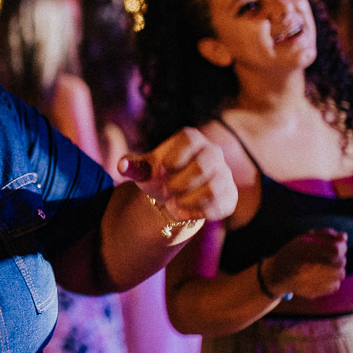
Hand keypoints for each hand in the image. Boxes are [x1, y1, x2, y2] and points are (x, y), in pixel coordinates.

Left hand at [118, 127, 237, 222]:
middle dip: (179, 183)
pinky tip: (184, 212)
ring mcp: (224, 174)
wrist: (174, 195)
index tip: (164, 168)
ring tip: (174, 202)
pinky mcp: (230, 196)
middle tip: (167, 190)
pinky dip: (197, 213)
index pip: (190, 139)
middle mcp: (212, 152)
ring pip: (212, 189)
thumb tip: (122, 165)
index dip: (175, 155)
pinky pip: (219, 207)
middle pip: (202, 166)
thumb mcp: (144, 169)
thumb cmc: (159, 176)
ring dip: (187, 200)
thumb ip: (133, 166)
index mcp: (192, 140)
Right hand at [264, 229, 347, 299]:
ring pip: (340, 274)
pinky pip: (335, 285)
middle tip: (330, 257)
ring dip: (337, 269)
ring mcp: (311, 282)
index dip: (340, 247)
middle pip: (341, 261)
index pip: (336, 249)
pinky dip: (332, 280)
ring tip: (326, 267)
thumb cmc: (291, 253)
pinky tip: (322, 277)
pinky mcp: (315, 292)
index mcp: (304, 250)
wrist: (276, 275)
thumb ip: (324, 234)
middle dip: (339, 258)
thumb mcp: (303, 239)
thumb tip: (344, 237)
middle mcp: (307, 266)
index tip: (336, 246)